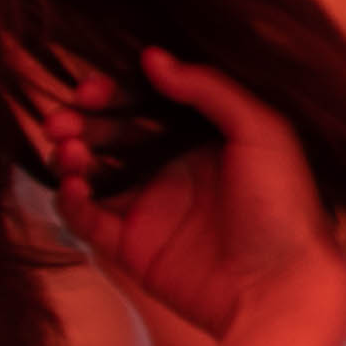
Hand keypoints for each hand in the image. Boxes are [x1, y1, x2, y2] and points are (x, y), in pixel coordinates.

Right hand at [35, 41, 337, 343]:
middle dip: (79, 122)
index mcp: (202, 137)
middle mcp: (173, 168)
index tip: (89, 91)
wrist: (281, 286)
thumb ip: (210, 90)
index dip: (111, 93)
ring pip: (90, 171)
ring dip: (69, 157)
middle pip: (109, 133)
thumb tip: (154, 58)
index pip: (144, 104)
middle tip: (62, 122)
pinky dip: (70, 199)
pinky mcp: (131, 247)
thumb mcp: (261, 132)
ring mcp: (150, 208)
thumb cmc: (283, 206)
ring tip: (70, 152)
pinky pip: (86, 217)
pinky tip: (74, 186)